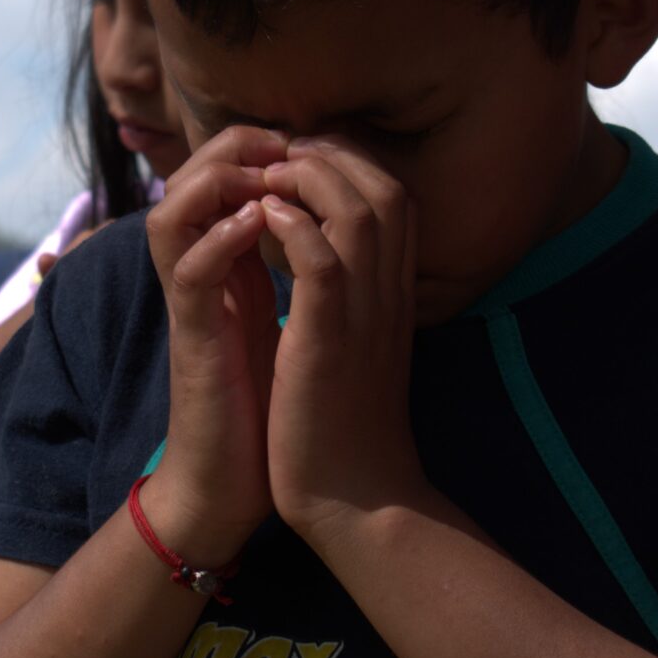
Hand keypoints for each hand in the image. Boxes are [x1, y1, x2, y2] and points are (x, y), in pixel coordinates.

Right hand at [142, 126, 286, 563]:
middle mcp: (203, 275)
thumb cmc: (271, 405)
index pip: (224, 178)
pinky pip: (189, 272)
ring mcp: (194, 305)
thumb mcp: (294, 320)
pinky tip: (258, 225)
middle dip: (232, 147)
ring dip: (215, 181)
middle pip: (189, 178)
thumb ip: (299, 270)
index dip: (260, 145)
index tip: (310, 141)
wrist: (241, 482)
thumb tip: (339, 225)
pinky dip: (219, 240)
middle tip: (279, 141)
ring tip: (263, 174)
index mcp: (230, 265)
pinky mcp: (195, 339)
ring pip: (172, 212)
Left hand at [257, 137, 430, 542]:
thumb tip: (319, 256)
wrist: (353, 500)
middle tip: (280, 160)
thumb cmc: (341, 427)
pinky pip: (324, 261)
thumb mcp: (352, 347)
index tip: (299, 165)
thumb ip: (346, 298)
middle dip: (330, 157)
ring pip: (361, 210)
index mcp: (394, 294)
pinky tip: (263, 218)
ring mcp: (366, 315)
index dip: (347, 164)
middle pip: (385, 188)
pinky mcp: (331, 341)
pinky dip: (296, 227)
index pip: (393, 197)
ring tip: (269, 179)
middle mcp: (390, 294)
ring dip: (311, 180)